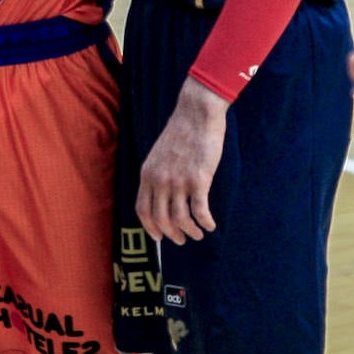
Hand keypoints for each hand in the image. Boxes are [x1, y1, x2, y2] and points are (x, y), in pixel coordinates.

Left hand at [136, 76, 227, 243]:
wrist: (196, 113)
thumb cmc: (181, 132)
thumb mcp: (159, 154)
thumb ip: (157, 175)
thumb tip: (162, 196)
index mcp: (147, 174)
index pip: (143, 210)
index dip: (150, 228)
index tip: (159, 238)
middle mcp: (160, 180)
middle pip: (161, 219)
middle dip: (172, 234)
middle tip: (182, 239)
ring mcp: (178, 181)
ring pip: (180, 219)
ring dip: (190, 232)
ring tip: (198, 234)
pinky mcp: (198, 180)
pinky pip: (200, 211)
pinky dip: (205, 223)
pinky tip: (211, 225)